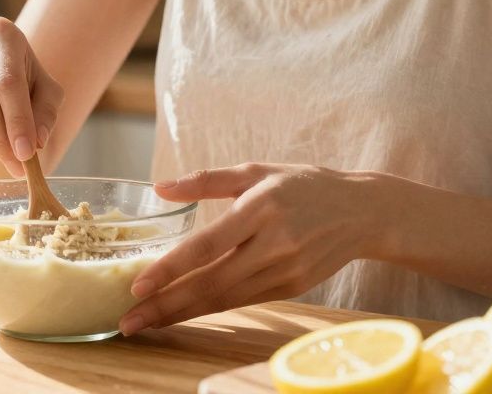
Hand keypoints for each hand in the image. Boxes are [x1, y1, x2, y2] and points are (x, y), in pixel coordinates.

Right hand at [0, 17, 64, 176]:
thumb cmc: (26, 79)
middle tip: (16, 165)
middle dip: (0, 140)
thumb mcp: (47, 91)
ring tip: (5, 155)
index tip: (27, 154)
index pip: (7, 83)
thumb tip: (35, 142)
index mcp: (1, 33)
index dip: (17, 122)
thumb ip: (46, 114)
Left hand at [118, 163, 375, 335]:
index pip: (208, 244)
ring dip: (182, 314)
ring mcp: (286, 270)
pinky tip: (182, 314)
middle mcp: (274, 243)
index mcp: (260, 207)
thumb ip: (206, 179)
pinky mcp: (293, 288)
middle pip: (211, 282)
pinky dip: (210, 309)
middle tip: (128, 320)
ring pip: (225, 299)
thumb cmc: (302, 184)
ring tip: (145, 322)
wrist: (363, 212)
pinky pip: (243, 301)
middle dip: (166, 305)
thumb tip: (160, 187)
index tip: (138, 285)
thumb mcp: (255, 170)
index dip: (171, 268)